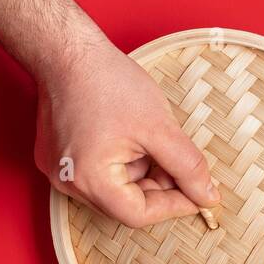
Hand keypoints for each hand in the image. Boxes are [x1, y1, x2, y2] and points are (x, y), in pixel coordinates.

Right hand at [35, 32, 219, 227]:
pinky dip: (119, 162)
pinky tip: (127, 135)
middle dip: (156, 187)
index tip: (197, 194)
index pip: (139, 215)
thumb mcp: (159, 127)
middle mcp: (68, 184)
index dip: (173, 206)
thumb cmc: (107, 81)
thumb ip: (187, 167)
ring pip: (113, 189)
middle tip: (178, 162)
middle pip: (124, 204)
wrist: (65, 47)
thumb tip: (207, 197)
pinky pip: (96, 173)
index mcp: (90, 182)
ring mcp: (58, 172)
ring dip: (138, 173)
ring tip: (146, 138)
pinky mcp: (56, 158)